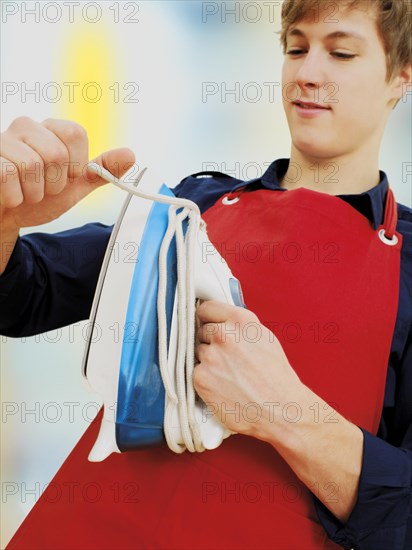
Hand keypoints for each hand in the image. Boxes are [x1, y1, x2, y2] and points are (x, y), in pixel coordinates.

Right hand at [0, 116, 134, 271]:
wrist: (7, 218)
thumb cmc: (38, 198)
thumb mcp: (75, 186)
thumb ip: (101, 171)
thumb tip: (131, 155)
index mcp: (50, 130)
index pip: (75, 133)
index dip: (75, 164)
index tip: (66, 176)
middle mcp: (24, 127)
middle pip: (56, 152)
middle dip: (54, 183)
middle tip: (43, 189)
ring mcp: (1, 141)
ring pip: (31, 165)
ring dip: (33, 193)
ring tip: (25, 193)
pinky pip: (7, 176)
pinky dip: (14, 197)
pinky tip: (10, 196)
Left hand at [194, 300, 302, 440]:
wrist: (280, 410)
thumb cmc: (277, 378)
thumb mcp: (265, 339)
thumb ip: (241, 327)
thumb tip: (223, 322)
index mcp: (241, 321)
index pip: (207, 308)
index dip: (207, 318)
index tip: (206, 324)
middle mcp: (224, 334)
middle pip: (201, 331)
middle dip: (210, 342)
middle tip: (226, 358)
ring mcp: (210, 355)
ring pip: (198, 352)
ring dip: (207, 361)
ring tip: (228, 374)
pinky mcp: (201, 377)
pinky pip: (195, 372)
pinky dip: (205, 379)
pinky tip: (222, 386)